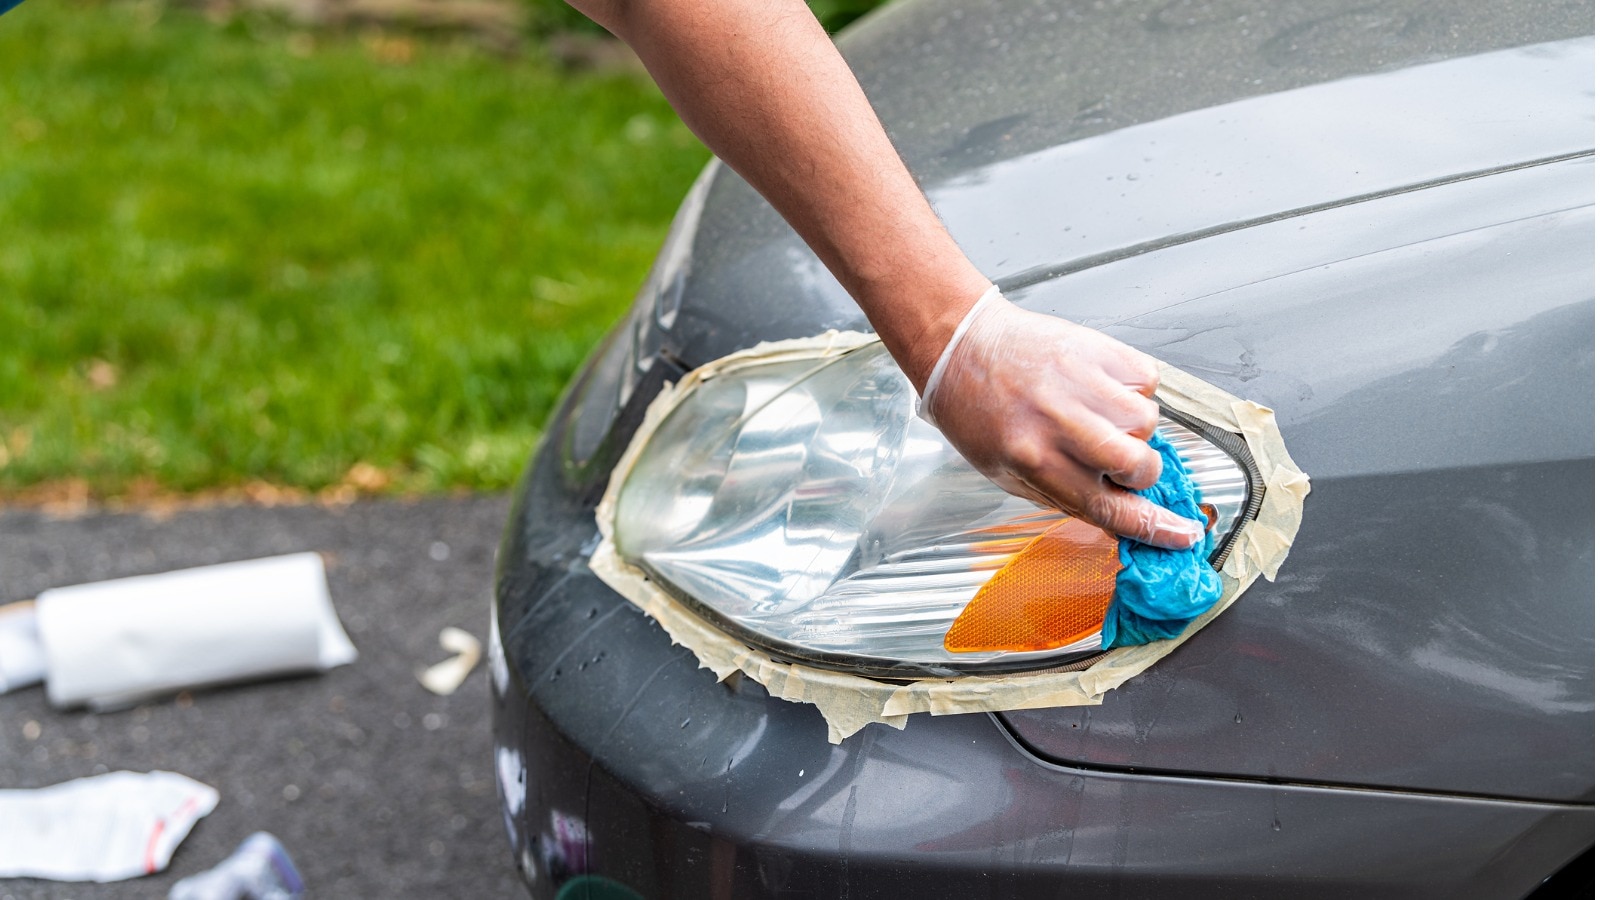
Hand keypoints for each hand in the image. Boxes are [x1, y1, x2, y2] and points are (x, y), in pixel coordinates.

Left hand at [919, 287, 1203, 549]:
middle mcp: (1061, 424)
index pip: (1110, 507)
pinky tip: (1098, 386)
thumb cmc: (978, 411)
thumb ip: (1064, 494)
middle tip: (1115, 460)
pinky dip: (1132, 387)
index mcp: (1034, 462)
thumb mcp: (1007, 472)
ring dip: (1132, 426)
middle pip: (1141, 466)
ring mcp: (1081, 383)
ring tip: (1095, 412)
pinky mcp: (1097, 349)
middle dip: (1139, 472)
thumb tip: (1121, 512)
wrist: (962, 345)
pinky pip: (1147, 380)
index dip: (1155, 527)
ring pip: (1149, 422)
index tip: (1183, 533)